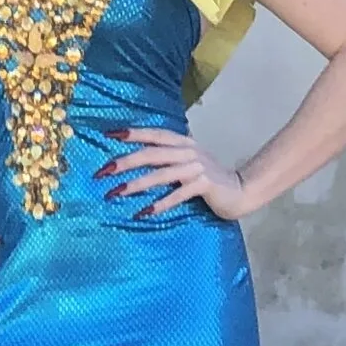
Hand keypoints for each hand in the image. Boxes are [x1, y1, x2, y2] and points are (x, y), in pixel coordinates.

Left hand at [99, 123, 249, 218]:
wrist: (242, 190)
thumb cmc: (210, 177)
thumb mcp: (189, 160)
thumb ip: (169, 156)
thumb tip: (138, 158)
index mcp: (183, 142)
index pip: (154, 134)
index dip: (132, 133)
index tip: (109, 135)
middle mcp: (188, 151)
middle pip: (151, 153)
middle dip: (125, 161)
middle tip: (103, 171)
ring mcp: (196, 168)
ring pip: (160, 174)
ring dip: (135, 184)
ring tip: (115, 193)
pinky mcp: (204, 185)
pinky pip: (177, 194)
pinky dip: (159, 203)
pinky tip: (143, 212)